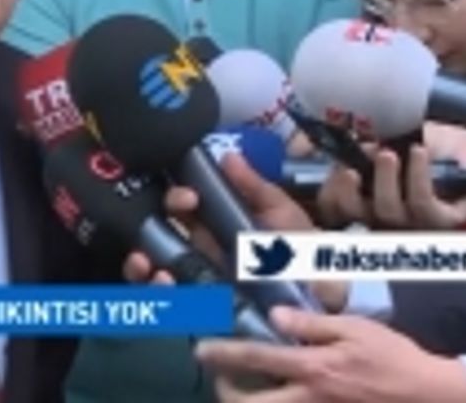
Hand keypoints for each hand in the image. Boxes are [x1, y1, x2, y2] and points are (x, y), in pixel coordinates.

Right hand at [121, 154, 348, 310]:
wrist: (326, 296)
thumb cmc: (303, 249)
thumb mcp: (280, 211)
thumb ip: (253, 186)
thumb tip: (226, 155)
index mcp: (214, 223)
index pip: (179, 206)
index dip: (175, 197)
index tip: (189, 197)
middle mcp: (199, 249)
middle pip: (155, 236)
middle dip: (145, 230)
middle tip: (166, 222)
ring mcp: (197, 280)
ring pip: (152, 269)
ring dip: (139, 264)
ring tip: (145, 264)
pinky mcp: (202, 309)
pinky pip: (170, 302)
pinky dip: (158, 294)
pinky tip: (163, 284)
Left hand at [195, 307, 465, 402]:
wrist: (431, 396)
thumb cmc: (393, 356)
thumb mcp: (355, 329)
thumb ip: (311, 323)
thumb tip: (274, 315)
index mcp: (314, 368)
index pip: (256, 358)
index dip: (223, 353)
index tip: (200, 349)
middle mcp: (308, 399)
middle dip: (226, 393)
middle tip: (219, 379)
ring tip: (240, 390)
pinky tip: (277, 395)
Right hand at [316, 143, 465, 230]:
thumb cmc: (420, 143)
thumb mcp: (382, 138)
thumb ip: (352, 145)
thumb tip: (317, 146)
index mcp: (364, 201)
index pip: (334, 209)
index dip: (328, 195)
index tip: (332, 170)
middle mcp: (385, 218)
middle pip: (353, 218)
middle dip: (346, 195)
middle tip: (349, 170)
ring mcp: (414, 223)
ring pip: (388, 212)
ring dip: (385, 180)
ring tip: (388, 152)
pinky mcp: (444, 220)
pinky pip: (423, 203)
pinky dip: (417, 176)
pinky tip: (419, 152)